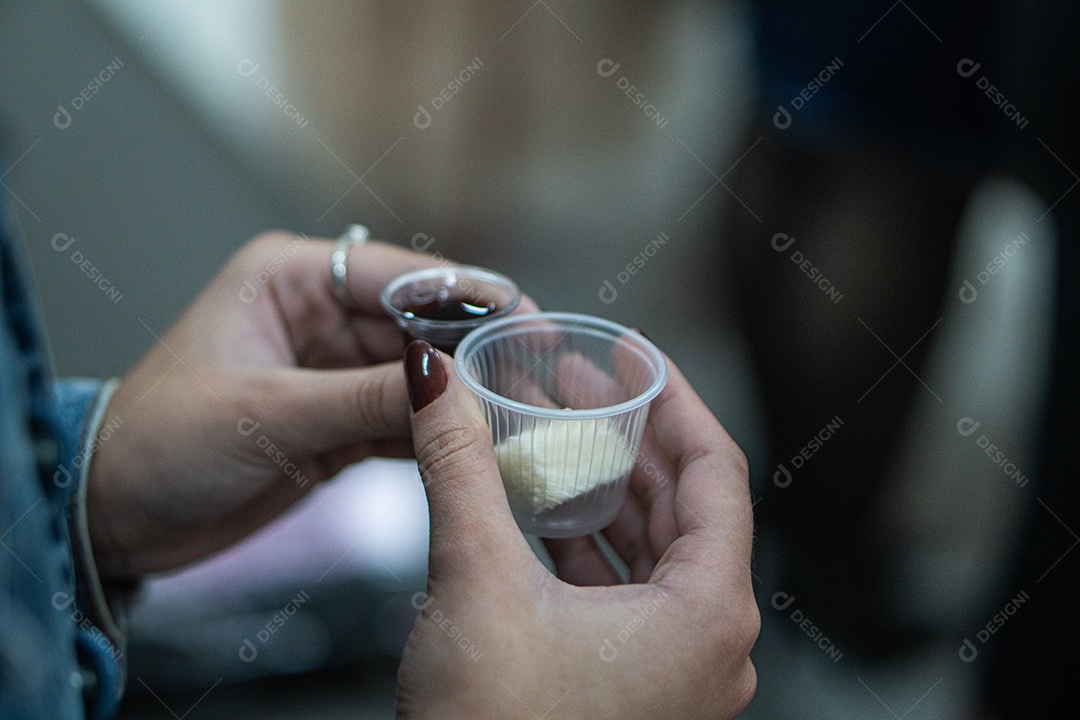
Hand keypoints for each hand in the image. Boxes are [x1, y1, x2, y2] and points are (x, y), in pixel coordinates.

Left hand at [87, 231, 498, 576]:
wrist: (116, 514)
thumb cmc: (161, 441)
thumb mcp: (267, 413)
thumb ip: (363, 398)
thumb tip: (448, 383)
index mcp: (293, 277)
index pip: (401, 275)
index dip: (470, 296)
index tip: (528, 318)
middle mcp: (319, 316)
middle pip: (421, 327)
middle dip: (474, 354)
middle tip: (537, 378)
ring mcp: (331, 371)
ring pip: (418, 378)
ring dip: (460, 400)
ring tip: (520, 417)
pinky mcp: (336, 423)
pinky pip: (400, 421)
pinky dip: (434, 437)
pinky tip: (474, 449)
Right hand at [395, 341, 758, 718]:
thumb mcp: (476, 580)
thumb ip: (459, 467)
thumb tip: (434, 383)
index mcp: (708, 614)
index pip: (715, 470)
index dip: (673, 398)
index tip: (634, 356)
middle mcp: (708, 644)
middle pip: (682, 505)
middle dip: (625, 438)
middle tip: (576, 385)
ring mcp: (673, 672)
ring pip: (653, 549)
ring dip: (603, 489)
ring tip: (553, 436)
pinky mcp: (632, 689)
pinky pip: (626, 593)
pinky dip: (589, 543)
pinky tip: (542, 510)